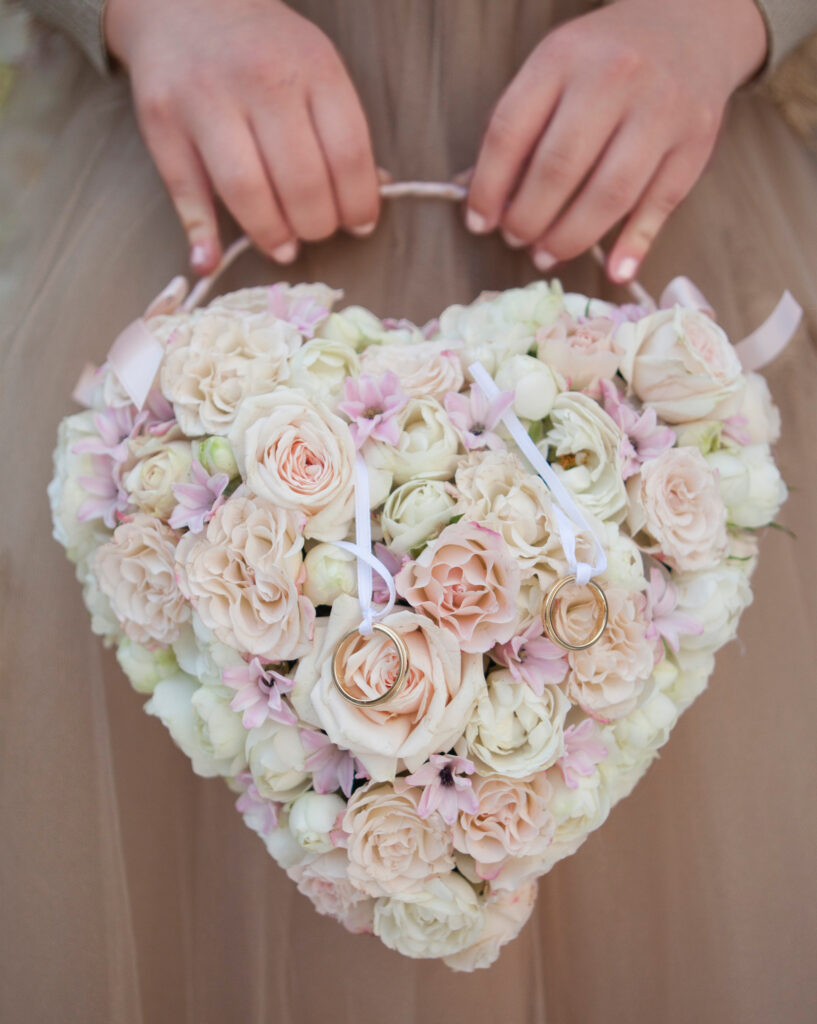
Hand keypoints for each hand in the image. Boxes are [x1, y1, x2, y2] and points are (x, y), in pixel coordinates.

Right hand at [105, 0, 380, 273]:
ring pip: (247, 193)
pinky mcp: (162, 123)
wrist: (183, 0)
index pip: (348, 154)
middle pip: (301, 182)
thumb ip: (341, 128)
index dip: (359, 203)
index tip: (358, 223)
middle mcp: (260, 81)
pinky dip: (200, 235)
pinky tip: (211, 259)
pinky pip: (186, 194)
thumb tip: (375, 192)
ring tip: (283, 245)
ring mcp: (206, 101)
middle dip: (317, 225)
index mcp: (311, 66)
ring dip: (271, 235)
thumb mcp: (314, 67)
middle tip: (316, 231)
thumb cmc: (263, 47)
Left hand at [465, 0, 767, 281]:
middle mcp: (614, 78)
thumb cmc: (606, 58)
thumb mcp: (554, 69)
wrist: (692, 24)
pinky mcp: (695, 141)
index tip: (479, 222)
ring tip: (547, 253)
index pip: (510, 132)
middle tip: (516, 238)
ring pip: (609, 194)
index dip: (488, 188)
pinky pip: (660, 204)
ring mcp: (660, 110)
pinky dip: (634, 244)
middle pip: (559, 168)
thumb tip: (480, 197)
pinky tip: (614, 271)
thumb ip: (519, 127)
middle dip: (528, 218)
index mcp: (563, 57)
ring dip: (570, 238)